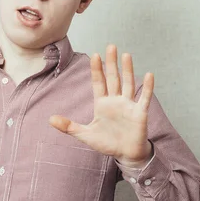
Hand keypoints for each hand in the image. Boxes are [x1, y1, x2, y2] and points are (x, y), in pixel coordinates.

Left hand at [49, 44, 153, 167]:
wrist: (125, 154)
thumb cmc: (107, 143)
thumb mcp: (85, 135)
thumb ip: (69, 126)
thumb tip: (50, 119)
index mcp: (102, 104)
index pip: (99, 83)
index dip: (97, 70)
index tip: (95, 55)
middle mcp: (115, 101)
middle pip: (113, 78)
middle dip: (111, 63)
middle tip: (111, 46)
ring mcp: (128, 105)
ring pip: (128, 84)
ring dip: (127, 70)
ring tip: (126, 55)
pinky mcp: (139, 113)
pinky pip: (144, 98)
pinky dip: (147, 87)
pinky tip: (149, 74)